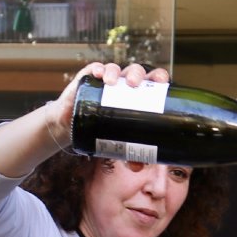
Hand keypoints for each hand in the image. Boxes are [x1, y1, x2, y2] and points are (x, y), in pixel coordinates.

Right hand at [43, 62, 172, 152]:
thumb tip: (138, 167)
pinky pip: (93, 69)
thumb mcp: (118, 142)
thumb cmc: (102, 130)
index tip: (163, 82)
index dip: (159, 77)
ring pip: (115, 69)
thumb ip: (129, 153)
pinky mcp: (88, 80)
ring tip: (113, 82)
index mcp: (137, 93)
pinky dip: (97, 69)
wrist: (73, 128)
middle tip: (134, 85)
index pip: (152, 80)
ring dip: (115, 72)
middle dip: (136, 74)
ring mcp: (105, 80)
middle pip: (135, 72)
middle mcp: (123, 84)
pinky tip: (98, 74)